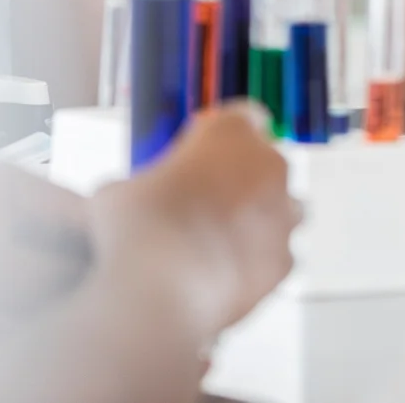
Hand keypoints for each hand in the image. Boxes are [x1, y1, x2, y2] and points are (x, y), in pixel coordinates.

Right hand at [89, 103, 299, 339]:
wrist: (160, 287)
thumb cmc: (134, 225)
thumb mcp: (119, 190)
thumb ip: (142, 186)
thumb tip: (129, 201)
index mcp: (231, 130)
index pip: (244, 118)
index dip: (220, 139)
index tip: (198, 158)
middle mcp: (268, 163)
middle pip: (265, 163)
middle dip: (242, 180)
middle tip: (203, 205)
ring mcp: (284, 212)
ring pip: (284, 208)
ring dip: (260, 218)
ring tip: (218, 242)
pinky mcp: (285, 259)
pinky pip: (276, 255)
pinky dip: (256, 263)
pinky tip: (224, 276)